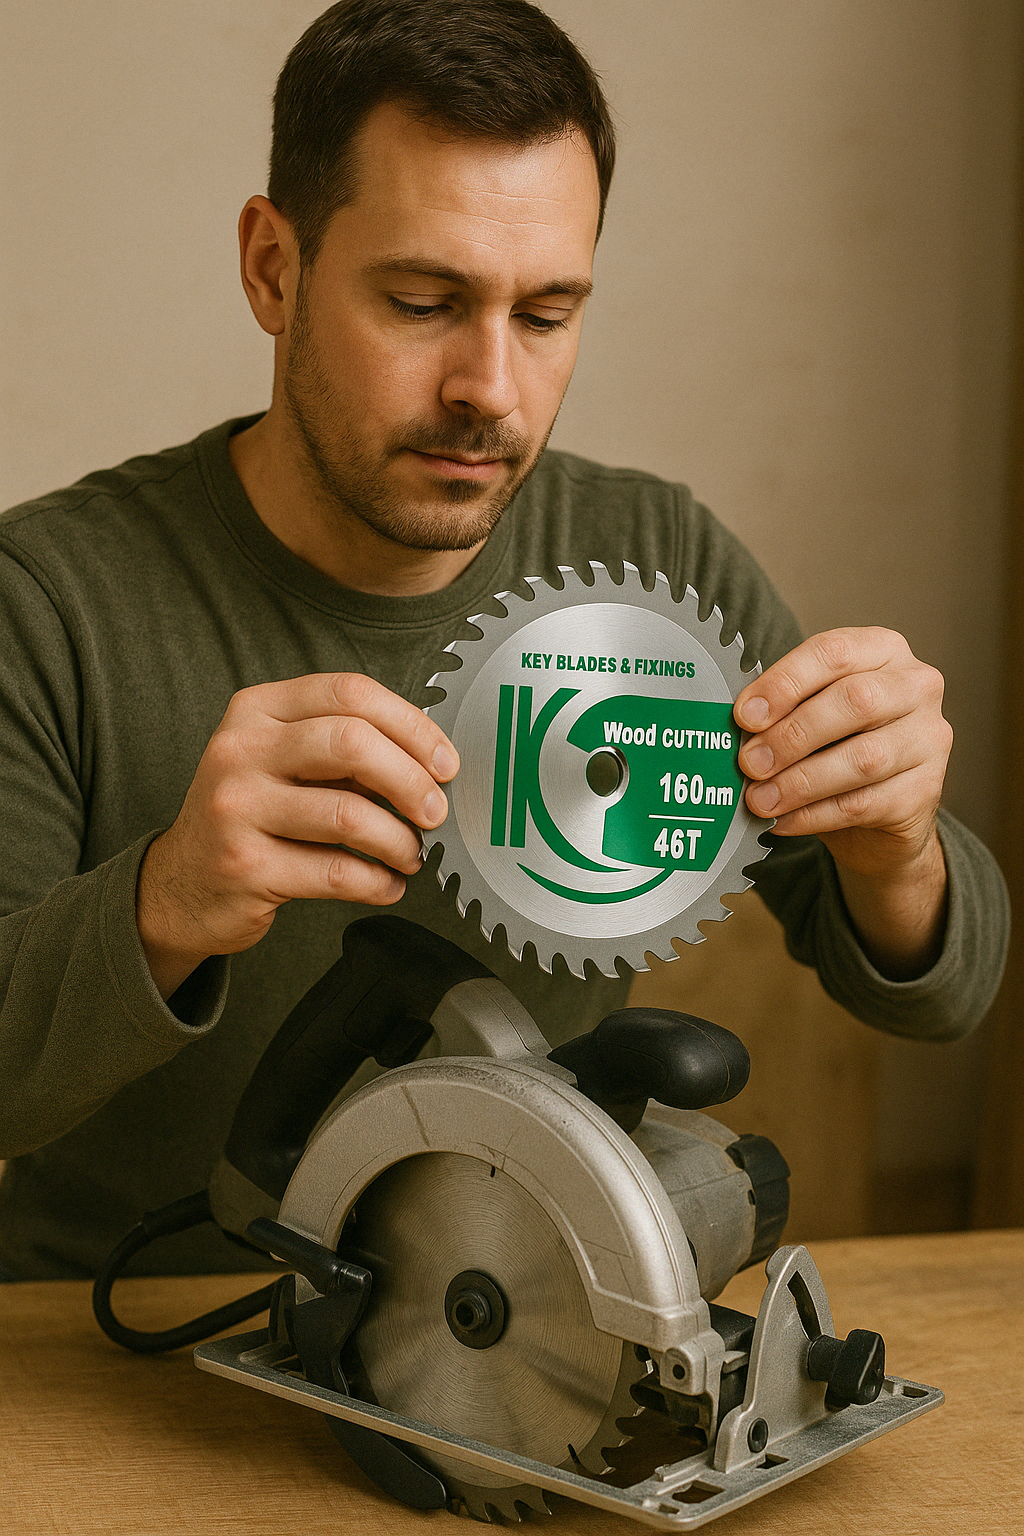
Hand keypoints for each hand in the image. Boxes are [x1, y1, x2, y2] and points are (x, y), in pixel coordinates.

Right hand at [137, 673, 458, 998]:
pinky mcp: (244, 866)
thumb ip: (343, 748)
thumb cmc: (252, 815)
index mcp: (256, 710)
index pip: (351, 693)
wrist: (181, 883)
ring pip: (350, 814)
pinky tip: (386, 884)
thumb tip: (432, 761)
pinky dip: (377, 883)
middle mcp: (240, 750)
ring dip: (399, 842)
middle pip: (353, 743)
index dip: (413, 726)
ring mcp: (236, 809)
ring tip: (410, 855)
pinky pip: (335, 873)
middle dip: (412, 781)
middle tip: (435, 812)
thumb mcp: (282, 761)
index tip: (445, 762)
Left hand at [733, 628, 952, 976]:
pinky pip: (865, 803)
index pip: (834, 653)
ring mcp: (929, 739)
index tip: (744, 716)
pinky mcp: (927, 791)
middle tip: (749, 762)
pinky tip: (783, 822)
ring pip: (863, 758)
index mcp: (883, 651)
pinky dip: (815, 815)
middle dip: (792, 735)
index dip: (784, 683)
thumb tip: (734, 727)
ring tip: (759, 800)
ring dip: (800, 782)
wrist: (880, 815)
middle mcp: (916, 687)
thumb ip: (781, 710)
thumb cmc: (836, 747)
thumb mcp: (810, 714)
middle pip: (855, 702)